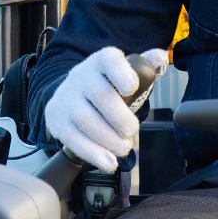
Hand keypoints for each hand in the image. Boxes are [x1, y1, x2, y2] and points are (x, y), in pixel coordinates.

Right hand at [44, 46, 170, 171]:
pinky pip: (72, 138)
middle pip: (100, 94)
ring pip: (84, 118)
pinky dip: (93, 153)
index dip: (121, 73)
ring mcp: (66, 98)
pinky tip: (108, 161)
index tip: (132, 88)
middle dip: (120, 118)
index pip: (109, 60)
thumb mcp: (125, 71)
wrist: (71, 94)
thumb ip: (145, 66)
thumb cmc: (107, 85)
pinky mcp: (57, 120)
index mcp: (102, 61)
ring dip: (108, 139)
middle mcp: (81, 76)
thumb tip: (160, 57)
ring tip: (123, 147)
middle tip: (131, 131)